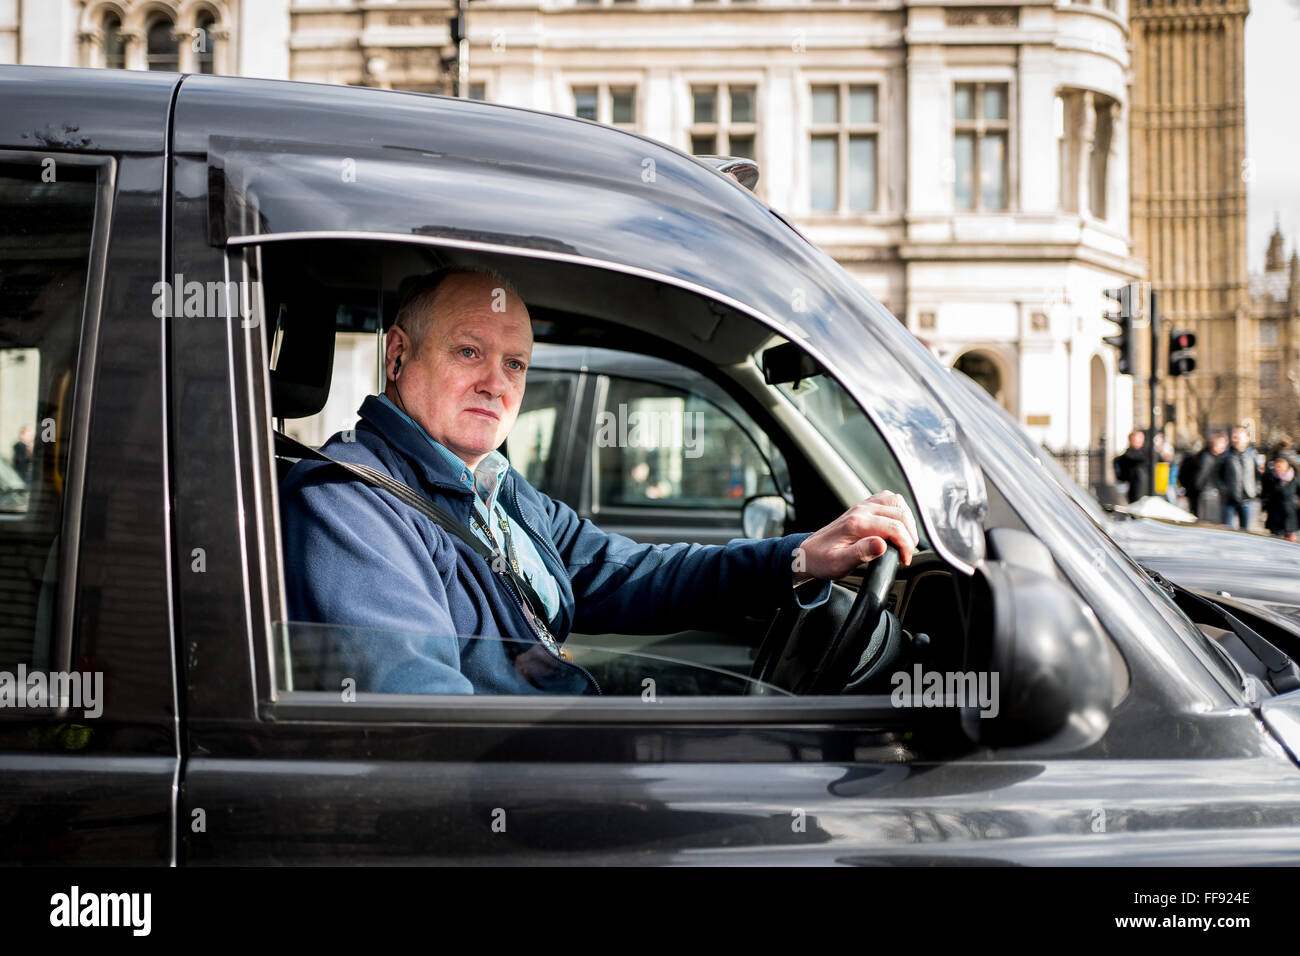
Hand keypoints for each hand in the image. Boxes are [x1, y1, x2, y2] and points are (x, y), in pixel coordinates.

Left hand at [793, 491, 918, 582]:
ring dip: (907, 520)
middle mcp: (861, 510)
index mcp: (857, 523)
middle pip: (900, 513)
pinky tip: (897, 525)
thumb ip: (861, 553)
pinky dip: (898, 510)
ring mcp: (862, 506)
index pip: (895, 527)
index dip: (906, 545)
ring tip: (905, 539)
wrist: (809, 553)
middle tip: (906, 553)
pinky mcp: (863, 507)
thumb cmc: (823, 560)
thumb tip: (881, 544)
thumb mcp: (840, 563)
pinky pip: (887, 499)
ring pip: (896, 501)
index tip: (905, 559)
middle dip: (910, 535)